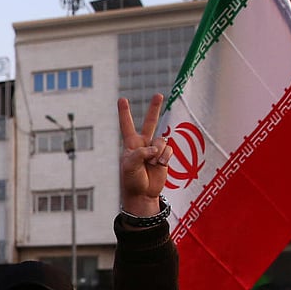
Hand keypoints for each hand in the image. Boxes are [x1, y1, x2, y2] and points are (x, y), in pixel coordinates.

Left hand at [118, 94, 172, 215]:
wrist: (143, 194)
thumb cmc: (131, 180)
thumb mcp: (129, 166)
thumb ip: (140, 153)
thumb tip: (155, 148)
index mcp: (131, 144)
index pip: (127, 125)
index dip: (124, 112)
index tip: (122, 99)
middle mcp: (143, 144)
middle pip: (150, 122)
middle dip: (155, 108)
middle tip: (158, 95)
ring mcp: (155, 149)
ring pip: (162, 139)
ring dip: (158, 151)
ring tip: (152, 163)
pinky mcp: (165, 156)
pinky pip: (169, 149)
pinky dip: (165, 157)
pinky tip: (160, 164)